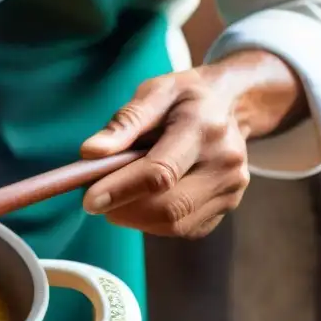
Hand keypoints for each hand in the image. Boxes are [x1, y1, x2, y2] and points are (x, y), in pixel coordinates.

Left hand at [80, 50, 305, 238]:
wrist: (231, 104)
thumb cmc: (185, 98)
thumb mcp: (154, 93)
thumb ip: (124, 123)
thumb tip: (90, 152)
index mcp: (204, 129)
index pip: (160, 172)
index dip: (121, 190)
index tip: (89, 200)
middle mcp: (224, 164)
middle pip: (169, 207)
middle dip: (123, 209)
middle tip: (95, 199)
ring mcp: (231, 188)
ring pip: (174, 224)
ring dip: (135, 217)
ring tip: (119, 195)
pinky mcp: (227, 206)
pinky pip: (184, 228)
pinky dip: (154, 222)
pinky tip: (144, 200)